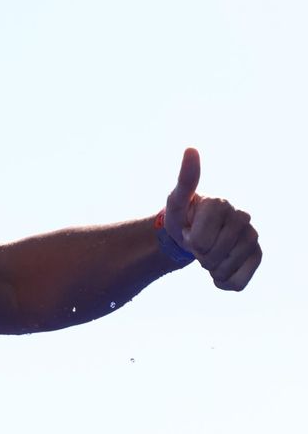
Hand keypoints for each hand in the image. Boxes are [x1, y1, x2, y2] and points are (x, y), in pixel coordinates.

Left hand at [164, 148, 261, 290]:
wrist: (190, 234)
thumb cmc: (181, 216)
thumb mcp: (175, 201)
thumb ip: (184, 180)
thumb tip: (191, 149)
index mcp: (220, 203)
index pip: (198, 242)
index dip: (187, 241)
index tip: (188, 228)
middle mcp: (242, 217)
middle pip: (211, 256)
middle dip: (198, 255)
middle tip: (197, 242)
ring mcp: (252, 236)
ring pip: (224, 270)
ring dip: (209, 268)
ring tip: (208, 251)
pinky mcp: (257, 255)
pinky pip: (237, 283)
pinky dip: (222, 282)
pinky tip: (218, 269)